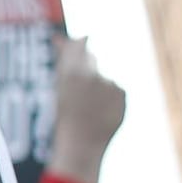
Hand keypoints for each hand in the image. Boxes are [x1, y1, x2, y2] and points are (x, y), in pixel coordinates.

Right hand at [46, 36, 125, 182]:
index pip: (77, 46)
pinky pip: (115, 90)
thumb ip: (70, 61)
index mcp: (70, 74)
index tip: (76, 40)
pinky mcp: (122, 94)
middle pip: (91, 61)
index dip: (77, 43)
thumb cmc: (63, 121)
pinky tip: (99, 113)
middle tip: (78, 91)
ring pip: (103, 78)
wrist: (81, 146)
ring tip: (87, 110)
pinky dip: (108, 99)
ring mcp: (109, 85)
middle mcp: (92, 75)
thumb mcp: (59, 90)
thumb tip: (84, 36)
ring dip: (96, 88)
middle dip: (85, 68)